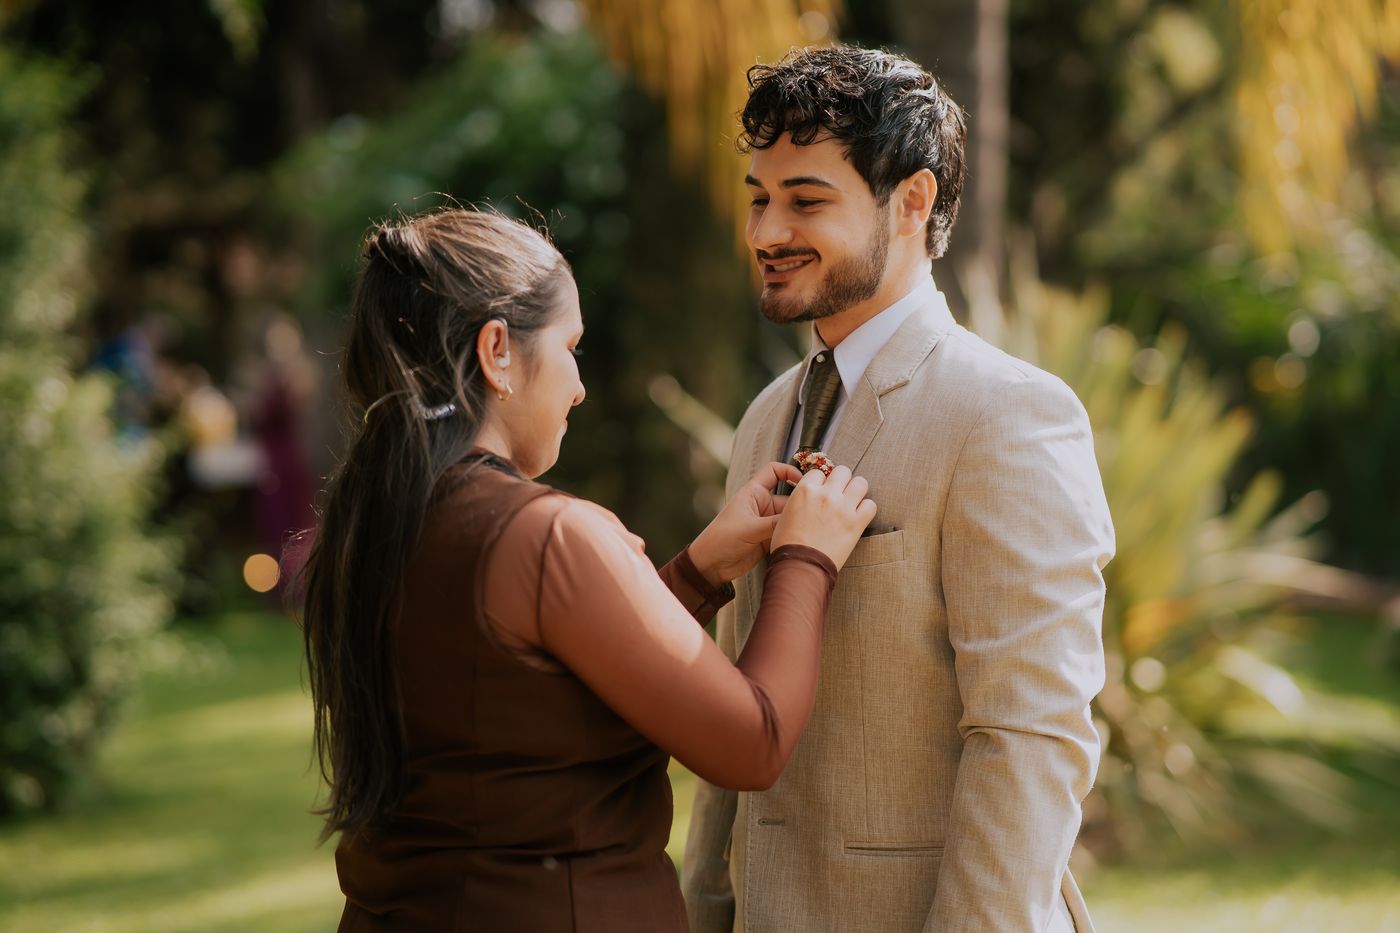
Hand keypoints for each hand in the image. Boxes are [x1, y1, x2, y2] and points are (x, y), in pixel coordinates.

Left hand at [688, 461, 804, 585]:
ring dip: (799, 522)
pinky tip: (804, 540)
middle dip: (801, 504)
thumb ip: (775, 524)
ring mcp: (767, 522)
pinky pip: (787, 532)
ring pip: (790, 517)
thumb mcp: (749, 528)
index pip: (774, 472)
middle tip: (816, 512)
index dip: (790, 471)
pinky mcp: (769, 538)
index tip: (805, 481)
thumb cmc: (721, 539)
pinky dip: (794, 535)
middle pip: (789, 498)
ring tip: (812, 528)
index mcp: (754, 493)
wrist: (710, 565)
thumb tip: (799, 520)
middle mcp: (763, 505)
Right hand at [770, 464, 876, 570]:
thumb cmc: (788, 545)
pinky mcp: (856, 523)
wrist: (800, 567)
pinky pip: (871, 505)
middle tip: (839, 493)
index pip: (819, 472)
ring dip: (857, 490)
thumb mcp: (785, 515)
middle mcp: (826, 494)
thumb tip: (808, 496)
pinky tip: (859, 516)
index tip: (823, 489)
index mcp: (806, 490)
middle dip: (841, 481)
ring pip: (861, 483)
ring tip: (852, 501)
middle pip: (843, 471)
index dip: (821, 481)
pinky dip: (866, 509)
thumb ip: (799, 500)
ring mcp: (843, 507)